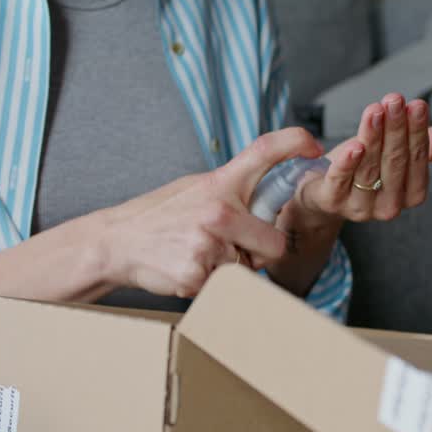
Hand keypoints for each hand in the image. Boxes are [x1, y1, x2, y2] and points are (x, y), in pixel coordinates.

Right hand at [101, 128, 322, 297]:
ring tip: (198, 254)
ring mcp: (208, 244)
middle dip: (260, 252)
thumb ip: (232, 192)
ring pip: (249, 270)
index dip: (296, 143)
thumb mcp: (194, 189)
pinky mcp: (197, 275)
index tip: (315, 147)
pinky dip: (212, 285)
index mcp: (220, 183)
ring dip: (231, 269)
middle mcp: (218, 210)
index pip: (264, 151)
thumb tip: (271, 194)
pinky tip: (188, 268)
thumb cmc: (160, 216)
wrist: (116, 242)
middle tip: (231, 247)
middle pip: (275, 244)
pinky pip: (226, 288)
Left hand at [295, 93, 431, 222]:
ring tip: (375, 109)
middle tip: (394, 99)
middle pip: (395, 162)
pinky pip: (341, 180)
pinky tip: (354, 145)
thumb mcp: (391, 155)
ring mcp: (360, 207)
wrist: (322, 192)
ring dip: (372, 135)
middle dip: (396, 128)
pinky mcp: (333, 201)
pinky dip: (347, 162)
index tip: (417, 105)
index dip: (417, 131)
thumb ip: (417, 148)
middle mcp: (389, 205)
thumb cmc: (362, 168)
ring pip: (369, 167)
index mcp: (410, 194)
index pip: (418, 160)